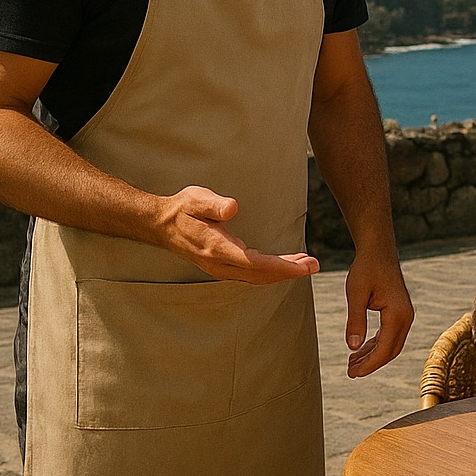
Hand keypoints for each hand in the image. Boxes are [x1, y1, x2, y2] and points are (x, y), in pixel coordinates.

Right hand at [162, 186, 319, 283]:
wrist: (161, 225)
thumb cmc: (182, 208)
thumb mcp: (195, 198)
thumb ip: (214, 203)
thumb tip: (233, 207)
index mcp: (217, 249)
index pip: (256, 263)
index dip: (283, 267)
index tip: (305, 266)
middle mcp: (219, 264)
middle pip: (261, 274)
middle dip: (290, 272)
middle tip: (315, 265)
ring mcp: (220, 269)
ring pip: (257, 277)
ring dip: (282, 272)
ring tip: (306, 264)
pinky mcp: (222, 267)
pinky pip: (251, 274)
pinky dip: (271, 271)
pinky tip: (285, 264)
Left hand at [343, 249, 414, 377]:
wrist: (378, 250)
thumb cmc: (366, 269)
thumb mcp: (356, 295)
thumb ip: (355, 322)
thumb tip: (352, 347)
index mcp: (397, 314)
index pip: (385, 349)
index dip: (369, 364)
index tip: (353, 373)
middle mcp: (406, 316)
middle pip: (391, 350)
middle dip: (371, 364)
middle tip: (350, 372)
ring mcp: (405, 314)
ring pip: (391, 344)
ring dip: (373, 356)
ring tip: (352, 363)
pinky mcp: (400, 311)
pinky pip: (390, 335)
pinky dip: (376, 345)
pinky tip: (361, 349)